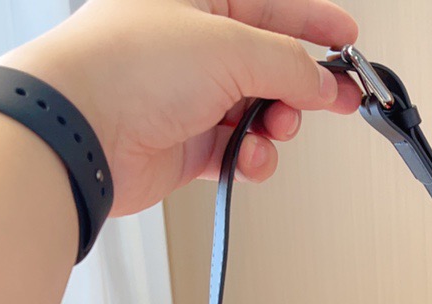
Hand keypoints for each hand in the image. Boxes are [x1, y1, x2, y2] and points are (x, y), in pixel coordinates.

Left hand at [0, 0, 361, 215]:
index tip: (348, 41)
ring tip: (272, 131)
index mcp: (196, 2)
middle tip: (334, 101)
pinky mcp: (185, 146)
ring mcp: (188, 99)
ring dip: (275, 129)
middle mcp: (191, 48)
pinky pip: (236, 153)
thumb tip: (325, 83)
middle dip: (302, 88)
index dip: (314, 21)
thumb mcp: (231, 48)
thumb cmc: (128, 69)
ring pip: (258, 115)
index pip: (270, 7)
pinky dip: (249, 159)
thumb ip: (291, 65)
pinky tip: (246, 158)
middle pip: (269, 66)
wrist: (83, 132)